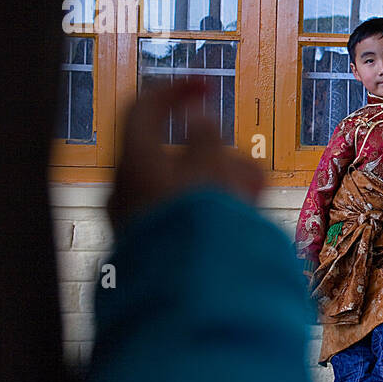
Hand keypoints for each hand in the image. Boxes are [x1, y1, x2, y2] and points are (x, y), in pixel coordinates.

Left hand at [107, 78, 263, 234]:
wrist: (190, 295)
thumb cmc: (201, 223)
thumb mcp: (211, 168)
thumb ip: (207, 138)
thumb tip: (199, 117)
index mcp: (133, 162)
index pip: (144, 108)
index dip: (175, 90)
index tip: (207, 86)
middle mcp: (128, 189)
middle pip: (172, 153)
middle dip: (217, 154)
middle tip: (247, 168)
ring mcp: (140, 220)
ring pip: (184, 186)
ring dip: (221, 182)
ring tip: (254, 193)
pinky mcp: (157, 246)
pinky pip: (185, 214)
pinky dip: (213, 207)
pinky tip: (242, 213)